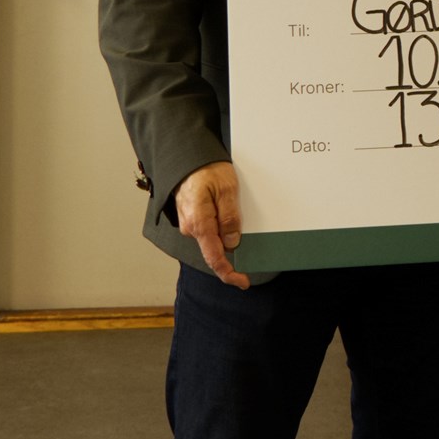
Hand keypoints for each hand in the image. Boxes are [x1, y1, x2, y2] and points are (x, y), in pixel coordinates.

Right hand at [176, 160, 247, 288]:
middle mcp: (191, 228)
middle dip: (233, 246)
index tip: (243, 282)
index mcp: (199, 223)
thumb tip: (232, 243)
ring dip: (228, 232)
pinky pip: (209, 229)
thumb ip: (229, 218)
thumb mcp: (227, 189)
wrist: (187, 157)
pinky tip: (228, 211)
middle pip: (215, 249)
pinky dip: (221, 226)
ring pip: (213, 238)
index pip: (214, 257)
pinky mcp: (192, 218)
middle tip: (252, 230)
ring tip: (237, 207)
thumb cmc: (207, 169)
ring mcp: (190, 224)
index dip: (229, 273)